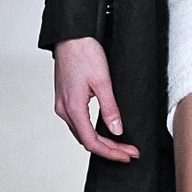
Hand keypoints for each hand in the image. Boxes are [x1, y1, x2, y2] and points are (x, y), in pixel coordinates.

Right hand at [53, 35, 138, 162]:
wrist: (70, 36)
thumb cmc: (84, 53)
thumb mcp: (102, 81)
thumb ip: (110, 108)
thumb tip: (116, 130)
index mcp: (72, 107)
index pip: (92, 142)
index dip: (111, 152)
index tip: (127, 155)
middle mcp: (64, 109)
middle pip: (87, 140)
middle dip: (109, 149)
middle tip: (129, 152)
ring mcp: (62, 105)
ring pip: (81, 133)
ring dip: (101, 141)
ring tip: (120, 145)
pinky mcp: (64, 99)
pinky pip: (78, 123)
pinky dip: (92, 131)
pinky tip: (104, 131)